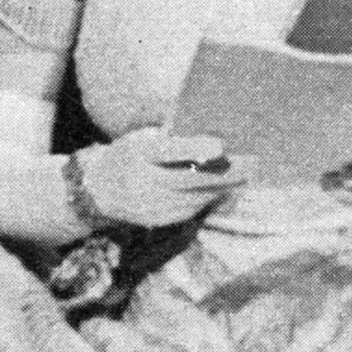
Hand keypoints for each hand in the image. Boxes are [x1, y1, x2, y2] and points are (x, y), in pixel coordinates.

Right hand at [80, 125, 237, 229]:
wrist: (98, 191)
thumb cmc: (129, 154)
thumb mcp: (141, 138)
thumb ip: (169, 136)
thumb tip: (208, 130)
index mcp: (138, 155)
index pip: (167, 152)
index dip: (194, 149)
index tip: (221, 146)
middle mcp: (143, 182)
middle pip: (189, 179)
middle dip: (224, 173)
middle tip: (252, 163)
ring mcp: (150, 205)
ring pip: (195, 197)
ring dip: (223, 186)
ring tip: (247, 173)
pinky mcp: (158, 220)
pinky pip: (191, 209)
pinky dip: (210, 197)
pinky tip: (227, 188)